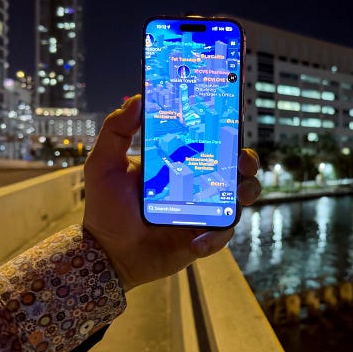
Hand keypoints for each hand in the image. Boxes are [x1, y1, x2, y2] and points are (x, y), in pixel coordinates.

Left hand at [82, 94, 260, 291]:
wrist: (107, 253)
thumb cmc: (107, 207)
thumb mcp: (104, 163)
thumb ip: (116, 130)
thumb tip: (136, 98)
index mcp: (179, 163)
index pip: (210, 142)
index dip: (227, 131)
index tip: (233, 121)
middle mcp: (197, 184)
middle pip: (235, 167)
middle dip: (247, 161)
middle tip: (243, 160)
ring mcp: (204, 210)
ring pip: (239, 198)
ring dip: (246, 193)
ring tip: (238, 197)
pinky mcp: (204, 236)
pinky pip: (222, 234)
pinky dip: (214, 237)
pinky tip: (196, 241)